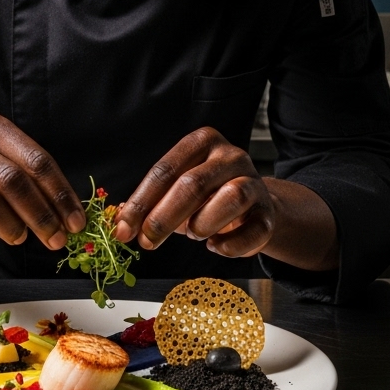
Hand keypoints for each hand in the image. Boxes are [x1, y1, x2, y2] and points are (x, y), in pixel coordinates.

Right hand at [0, 111, 85, 253]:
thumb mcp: (1, 164)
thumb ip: (32, 181)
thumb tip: (70, 215)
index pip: (35, 159)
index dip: (60, 194)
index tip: (75, 220)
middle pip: (12, 180)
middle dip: (41, 215)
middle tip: (56, 238)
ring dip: (11, 226)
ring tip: (19, 237)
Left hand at [113, 127, 273, 257]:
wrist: (253, 205)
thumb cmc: (207, 196)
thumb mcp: (176, 190)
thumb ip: (151, 202)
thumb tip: (120, 221)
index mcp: (201, 143)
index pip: (165, 170)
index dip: (141, 202)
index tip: (124, 229)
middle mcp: (230, 156)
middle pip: (193, 184)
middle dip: (163, 218)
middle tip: (147, 242)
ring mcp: (254, 181)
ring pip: (230, 198)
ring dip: (202, 224)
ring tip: (193, 234)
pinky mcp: (268, 212)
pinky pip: (253, 230)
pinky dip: (229, 245)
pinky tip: (216, 246)